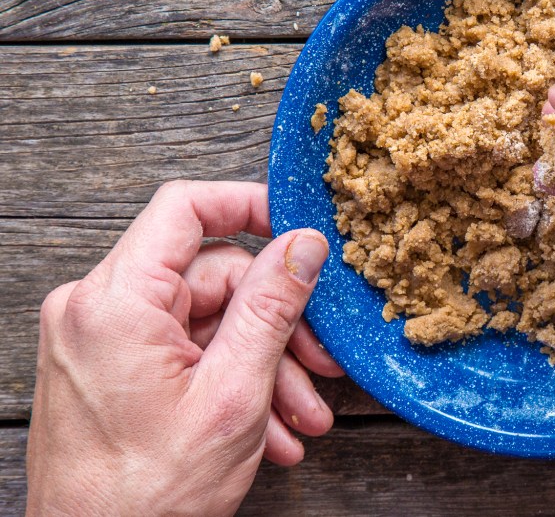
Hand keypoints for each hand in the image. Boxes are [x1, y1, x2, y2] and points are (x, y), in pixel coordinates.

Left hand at [27, 181, 342, 515]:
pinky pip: (183, 350)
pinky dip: (228, 380)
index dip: (250, 205)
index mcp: (115, 302)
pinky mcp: (108, 367)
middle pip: (211, 276)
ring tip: (298, 418)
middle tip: (319, 367)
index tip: (298, 227)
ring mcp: (100, 340)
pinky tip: (266, 427)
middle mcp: (95, 309)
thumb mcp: (233, 394)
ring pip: (206, 319)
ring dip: (261, 365)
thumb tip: (304, 244)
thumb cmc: (146, 496)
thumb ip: (272, 307)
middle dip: (276, 326)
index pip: (185, 207)